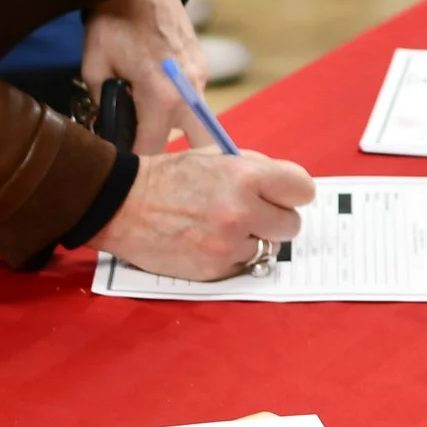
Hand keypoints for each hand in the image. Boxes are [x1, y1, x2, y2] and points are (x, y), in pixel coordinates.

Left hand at [81, 0, 207, 154]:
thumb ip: (100, 104)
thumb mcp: (93, 66)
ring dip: (170, 126)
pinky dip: (177, 105)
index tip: (118, 162)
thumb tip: (106, 125)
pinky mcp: (203, 66)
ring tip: (141, 118)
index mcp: (162, 97)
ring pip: (192, 121)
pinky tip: (153, 95)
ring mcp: (202, 77)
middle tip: (139, 144)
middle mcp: (190, 91)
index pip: (152, 150)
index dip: (132, 161)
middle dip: (166, 150)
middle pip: (192, 145)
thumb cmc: (114, 22)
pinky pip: (193, 99)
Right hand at [90, 149, 315, 280]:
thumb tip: (284, 186)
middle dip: (276, 218)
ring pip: (267, 248)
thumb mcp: (217, 157)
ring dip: (253, 239)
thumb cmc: (171, 176)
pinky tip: (211, 242)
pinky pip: (242, 264)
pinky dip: (232, 256)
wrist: (123, 205)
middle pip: (291, 225)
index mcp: (246, 176)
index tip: (283, 194)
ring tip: (226, 227)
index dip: (293, 192)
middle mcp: (242, 212)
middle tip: (255, 213)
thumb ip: (255, 169)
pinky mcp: (213, 269)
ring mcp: (228, 244)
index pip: (303, 190)